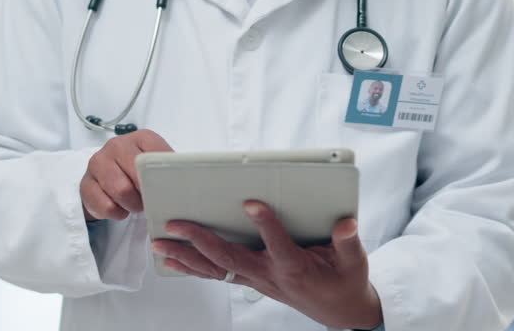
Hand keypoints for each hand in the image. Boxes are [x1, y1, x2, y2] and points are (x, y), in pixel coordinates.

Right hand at [79, 129, 173, 220]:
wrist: (109, 176)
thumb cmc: (140, 172)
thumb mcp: (158, 166)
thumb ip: (172, 169)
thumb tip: (191, 182)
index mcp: (141, 137)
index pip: (156, 158)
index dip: (162, 180)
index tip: (167, 192)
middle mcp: (117, 145)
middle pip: (137, 176)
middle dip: (146, 195)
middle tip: (150, 201)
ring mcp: (98, 162)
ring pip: (121, 191)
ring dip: (132, 205)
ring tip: (135, 205)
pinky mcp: (85, 183)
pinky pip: (105, 206)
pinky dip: (117, 213)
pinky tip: (120, 208)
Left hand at [152, 201, 382, 329]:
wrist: (340, 311)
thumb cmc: (345, 281)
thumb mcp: (354, 262)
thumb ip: (348, 242)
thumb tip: (346, 223)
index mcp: (295, 267)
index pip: (278, 244)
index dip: (265, 224)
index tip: (251, 203)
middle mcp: (269, 275)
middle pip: (230, 258)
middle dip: (200, 239)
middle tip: (176, 223)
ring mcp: (256, 279)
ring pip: (216, 269)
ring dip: (186, 256)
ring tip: (159, 243)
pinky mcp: (251, 280)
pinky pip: (216, 274)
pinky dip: (193, 267)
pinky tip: (173, 260)